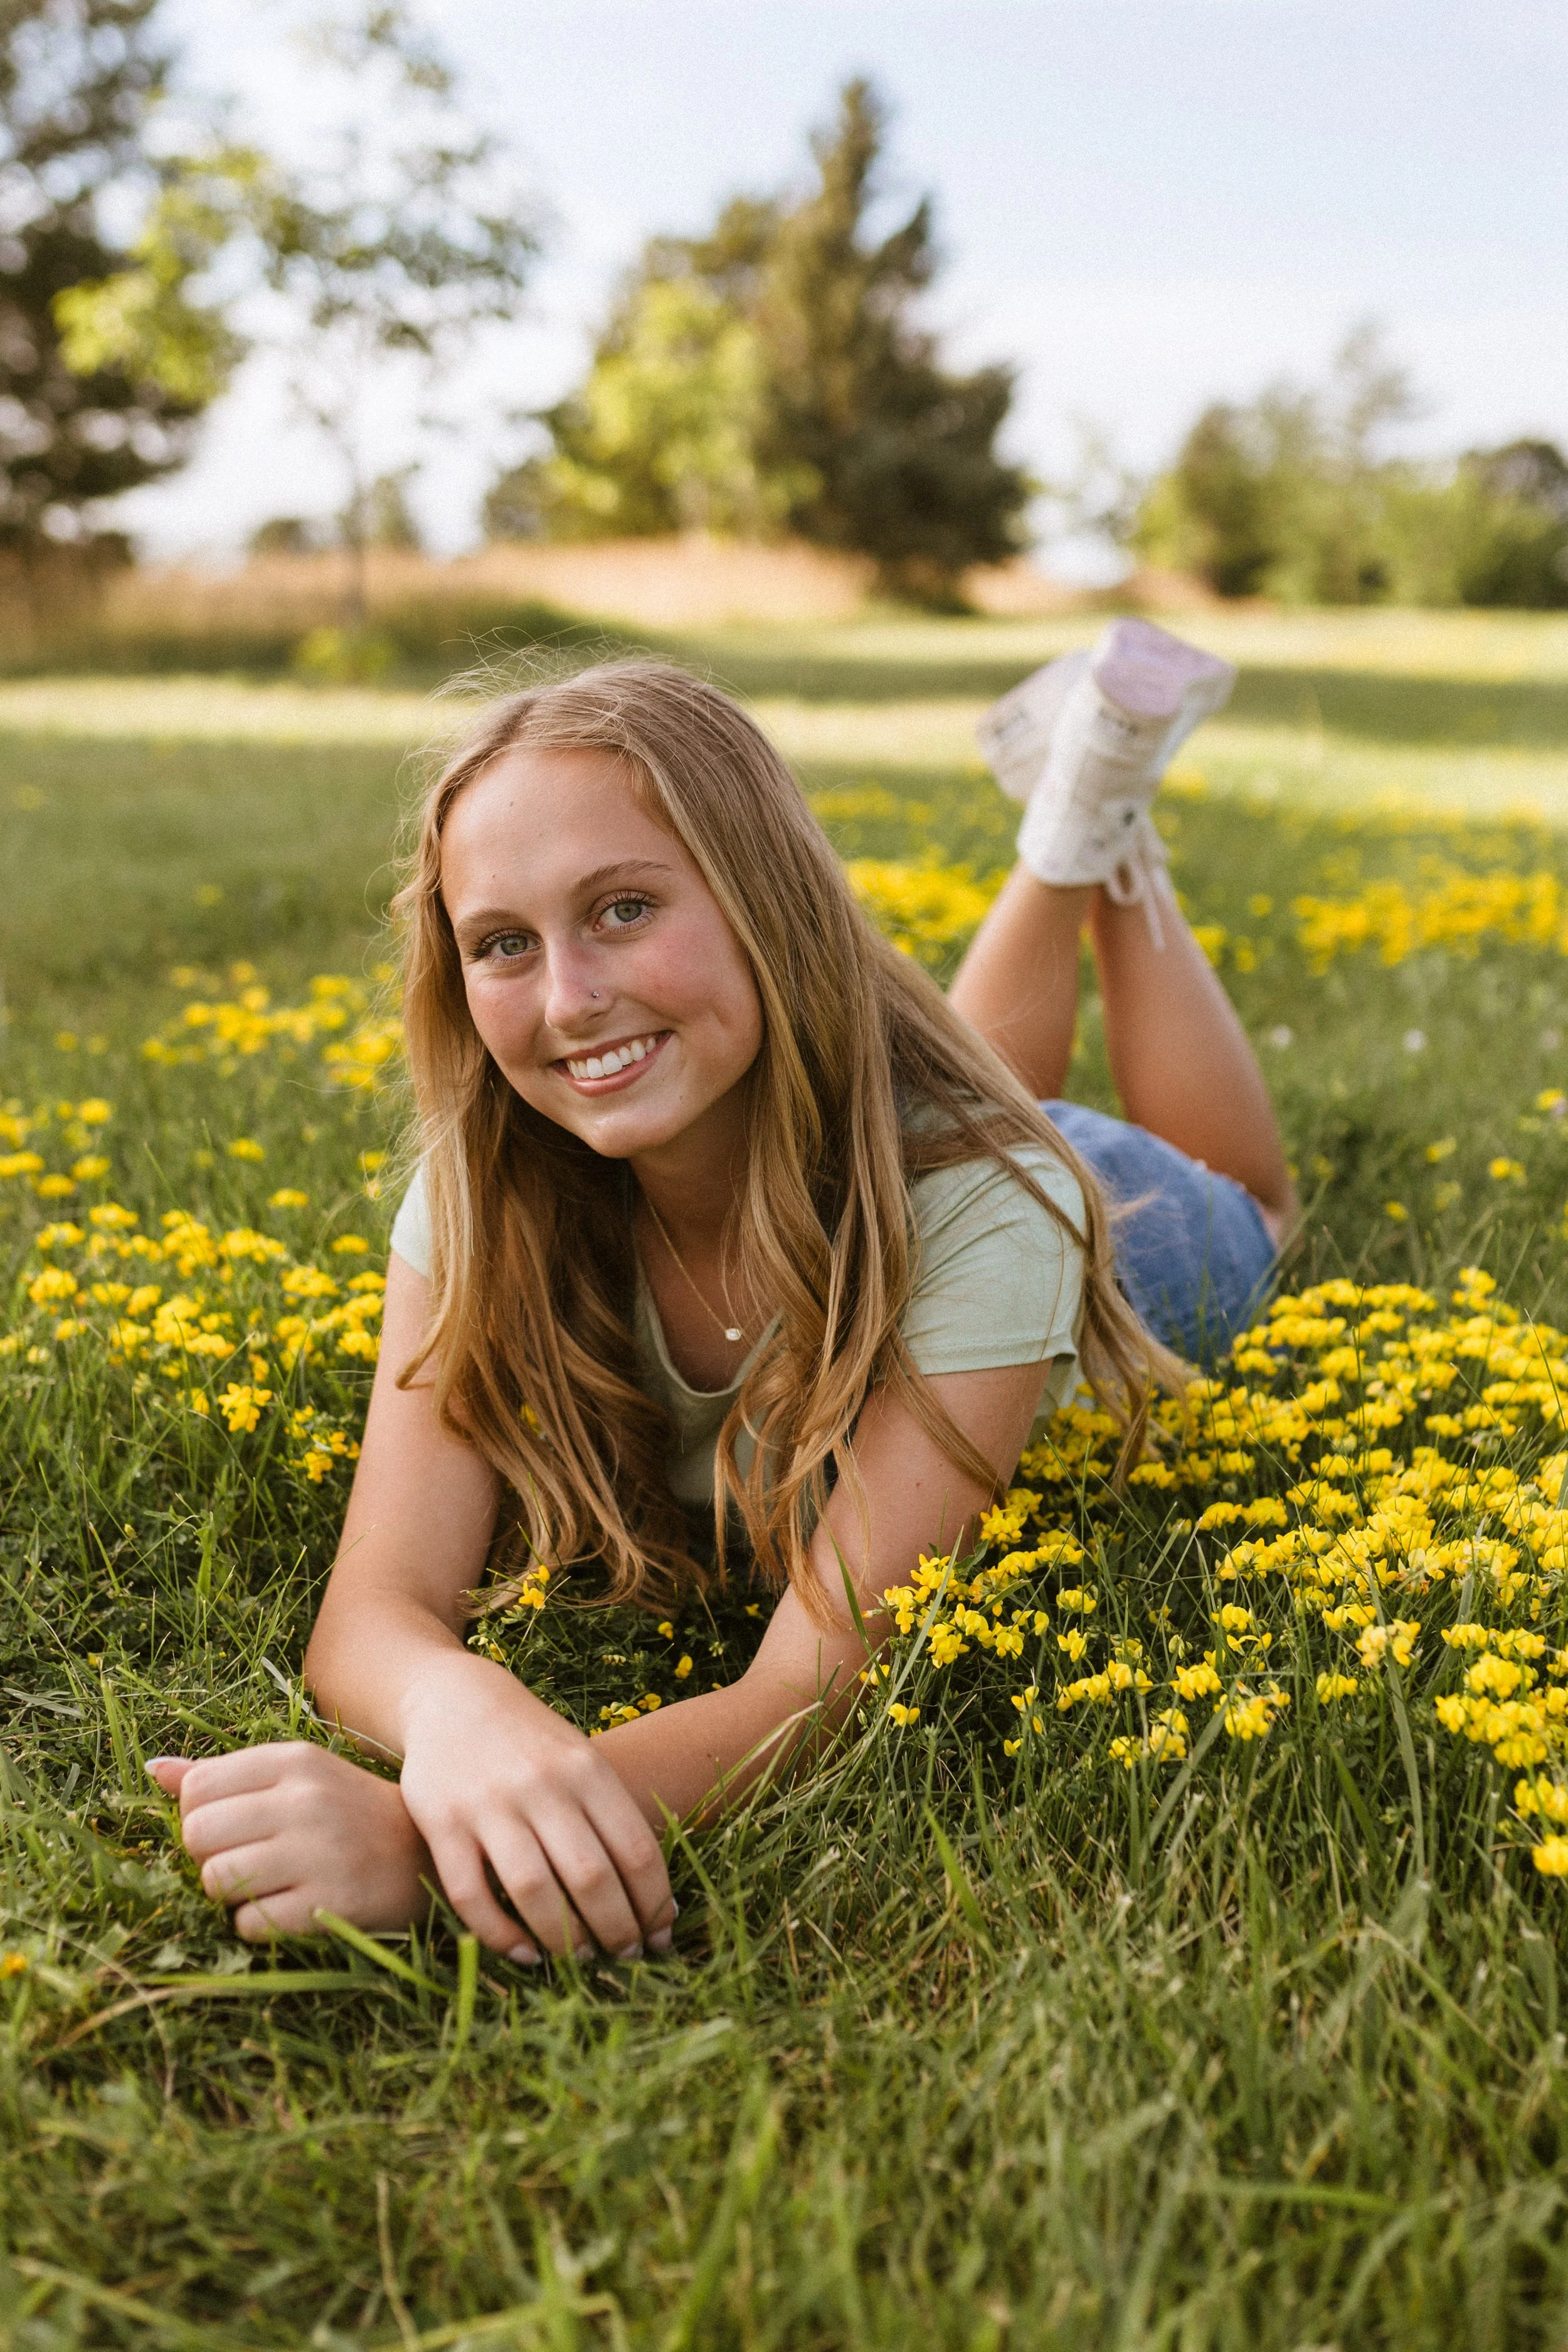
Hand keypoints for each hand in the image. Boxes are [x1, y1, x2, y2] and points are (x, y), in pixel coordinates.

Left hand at [147, 1744, 434, 1943]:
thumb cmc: (346, 1813)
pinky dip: (257, 1925)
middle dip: (209, 1857)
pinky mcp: (329, 1901)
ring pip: (217, 1880)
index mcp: (293, 1761)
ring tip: (264, 1886)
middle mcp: (305, 1799)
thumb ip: (226, 1775)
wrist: (425, 1855)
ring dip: (230, 1894)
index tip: (233, 1828)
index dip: (200, 1817)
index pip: (197, 1789)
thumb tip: (154, 1770)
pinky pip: (249, 1923)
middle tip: (244, 1861)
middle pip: (197, 1835)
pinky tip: (288, 1908)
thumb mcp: (296, 1778)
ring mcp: (318, 1851)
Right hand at [397, 1657, 675, 1962]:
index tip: (661, 1938)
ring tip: (581, 1960)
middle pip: (590, 1877)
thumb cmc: (534, 1746)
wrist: (456, 1700)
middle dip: (616, 1930)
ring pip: (533, 1891)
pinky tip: (524, 1954)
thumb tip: (658, 1905)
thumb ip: (613, 1820)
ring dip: (564, 1939)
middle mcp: (540, 1785)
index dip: (654, 1905)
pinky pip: (471, 1895)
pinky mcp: (441, 1823)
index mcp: (586, 1769)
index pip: (636, 1850)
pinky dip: (500, 1935)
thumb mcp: (582, 1762)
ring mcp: (488, 1804)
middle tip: (626, 1958)